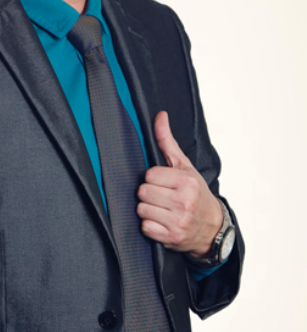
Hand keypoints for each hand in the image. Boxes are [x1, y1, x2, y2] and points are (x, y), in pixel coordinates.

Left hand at [136, 111, 222, 256]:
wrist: (212, 227)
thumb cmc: (196, 193)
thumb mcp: (184, 166)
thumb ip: (167, 141)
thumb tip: (160, 115)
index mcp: (186, 182)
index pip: (149, 175)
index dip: (153, 178)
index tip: (163, 182)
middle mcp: (184, 202)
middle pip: (143, 192)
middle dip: (149, 193)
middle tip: (162, 196)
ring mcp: (178, 222)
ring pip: (142, 209)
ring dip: (148, 209)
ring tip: (162, 209)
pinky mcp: (171, 238)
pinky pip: (145, 227)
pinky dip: (150, 226)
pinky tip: (161, 222)